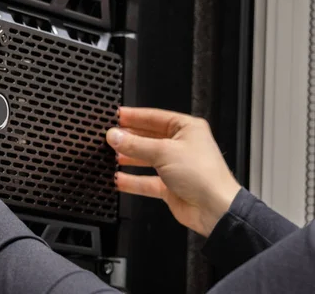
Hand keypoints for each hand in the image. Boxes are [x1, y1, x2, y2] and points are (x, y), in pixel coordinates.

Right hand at [107, 107, 240, 236]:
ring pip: (146, 158)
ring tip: (110, 154)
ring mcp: (175, 166)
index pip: (154, 117)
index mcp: (187, 129)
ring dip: (129, 158)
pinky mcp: (170, 186)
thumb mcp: (164, 152)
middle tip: (109, 136)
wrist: (215, 209)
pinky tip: (119, 178)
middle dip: (129, 138)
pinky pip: (146, 180)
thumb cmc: (204, 175)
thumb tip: (115, 136)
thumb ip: (135, 144)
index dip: (134, 116)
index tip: (116, 115)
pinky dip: (132, 181)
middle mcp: (182, 146)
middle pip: (148, 137)